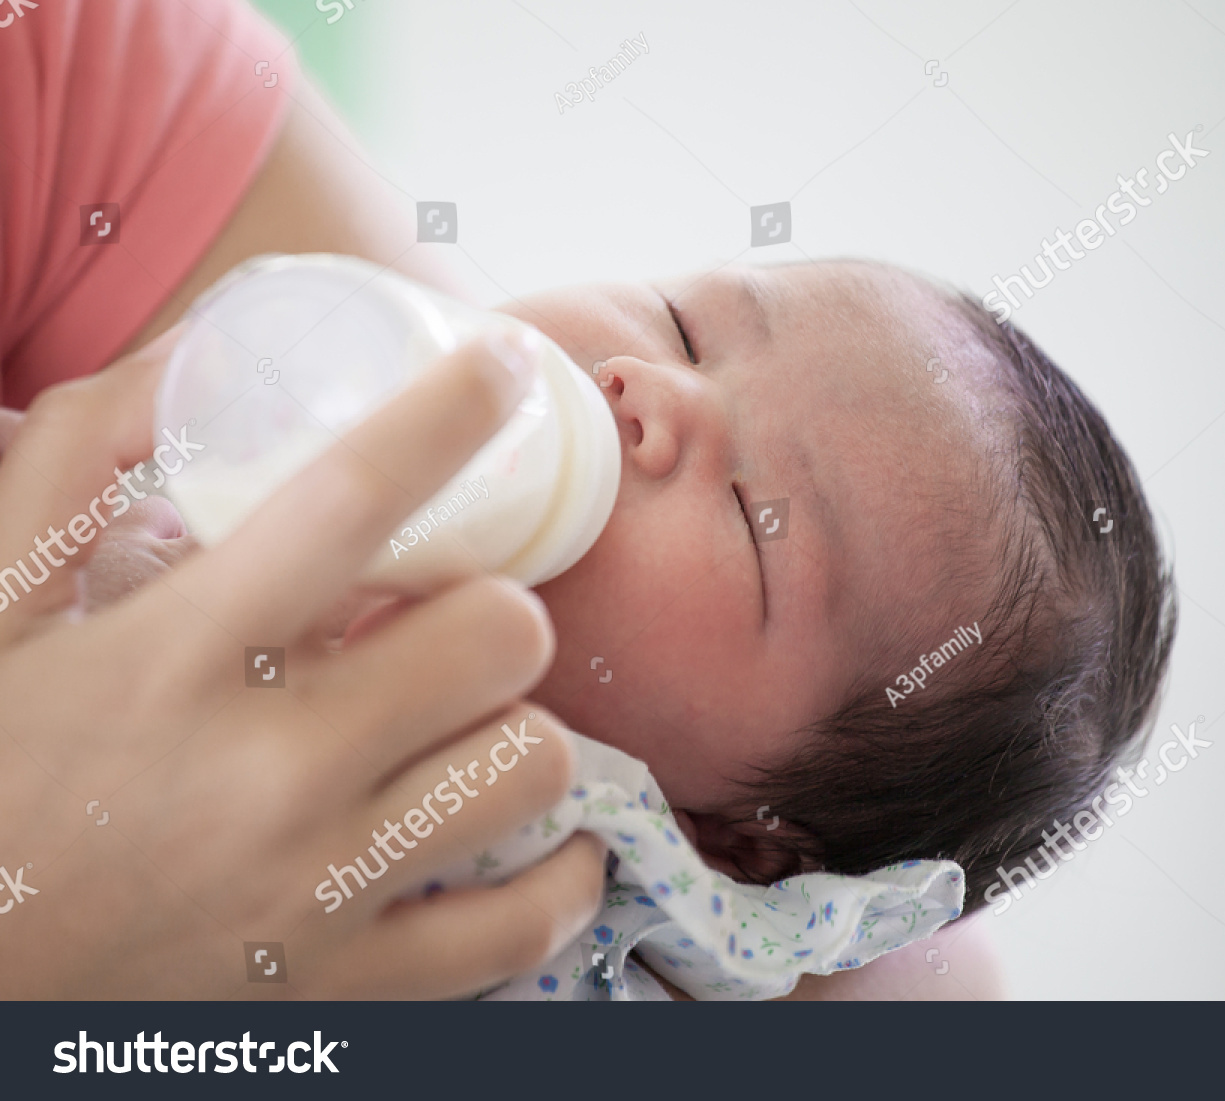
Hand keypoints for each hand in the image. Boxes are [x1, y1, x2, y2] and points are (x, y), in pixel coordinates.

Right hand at [0, 324, 604, 997]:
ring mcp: (317, 890)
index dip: (450, 412)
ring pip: (530, 767)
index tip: (503, 365)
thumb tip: (191, 356)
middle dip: (490, 605)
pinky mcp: (347, 988)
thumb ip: (75, 465)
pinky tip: (547, 841)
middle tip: (449, 620)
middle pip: (495, 636)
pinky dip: (562, 878)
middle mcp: (265, 772)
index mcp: (174, 657)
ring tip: (472, 726)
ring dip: (518, 729)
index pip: (351, 499)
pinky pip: (525, 927)